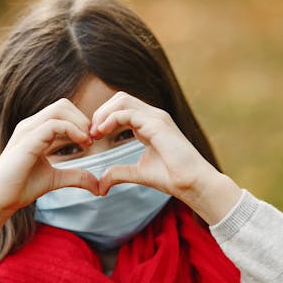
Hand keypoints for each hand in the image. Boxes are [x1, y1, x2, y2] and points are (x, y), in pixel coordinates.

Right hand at [0, 99, 97, 235]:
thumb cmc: (20, 187)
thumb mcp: (55, 180)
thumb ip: (76, 177)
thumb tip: (98, 186)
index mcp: (36, 130)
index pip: (62, 111)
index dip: (81, 122)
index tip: (92, 141)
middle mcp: (30, 126)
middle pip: (63, 105)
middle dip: (82, 119)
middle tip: (93, 139)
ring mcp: (27, 131)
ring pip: (59, 109)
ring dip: (79, 123)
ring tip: (88, 142)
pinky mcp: (27, 141)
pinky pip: (54, 124)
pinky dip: (72, 130)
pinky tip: (82, 144)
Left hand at [90, 92, 241, 224]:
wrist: (192, 183)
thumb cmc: (172, 177)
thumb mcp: (138, 173)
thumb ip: (119, 173)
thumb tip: (100, 184)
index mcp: (149, 124)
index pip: (122, 108)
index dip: (104, 118)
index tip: (92, 136)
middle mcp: (153, 116)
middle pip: (120, 98)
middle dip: (101, 112)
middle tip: (90, 132)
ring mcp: (156, 117)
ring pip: (122, 100)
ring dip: (103, 113)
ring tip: (94, 132)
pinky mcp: (157, 123)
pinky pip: (127, 112)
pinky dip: (111, 120)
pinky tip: (102, 133)